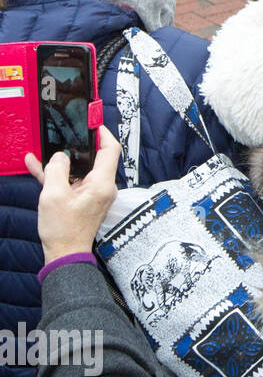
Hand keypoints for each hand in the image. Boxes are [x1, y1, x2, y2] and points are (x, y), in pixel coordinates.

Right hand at [25, 127, 120, 263]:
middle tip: (67, 130)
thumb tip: (60, 156)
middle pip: (96, 157)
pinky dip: (58, 173)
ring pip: (80, 168)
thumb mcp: (54, 195)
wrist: (64, 253)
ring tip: (45, 147)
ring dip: (63, 159)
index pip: (111, 150)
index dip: (102, 133)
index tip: (91, 122)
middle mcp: (103, 186)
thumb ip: (56, 170)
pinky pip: (72, 180)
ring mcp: (94, 193)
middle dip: (79, 144)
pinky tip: (37, 164)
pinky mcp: (83, 198)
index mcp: (102, 183)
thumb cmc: (63, 229)